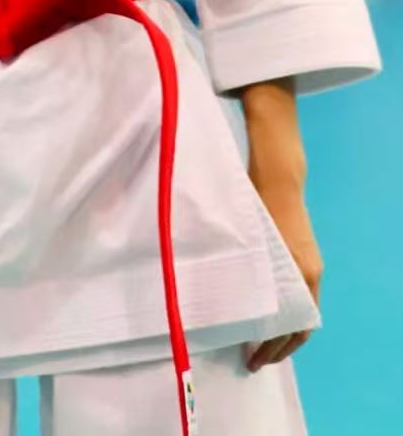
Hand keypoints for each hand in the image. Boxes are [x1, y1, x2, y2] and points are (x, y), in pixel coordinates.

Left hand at [245, 167, 322, 371]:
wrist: (277, 177)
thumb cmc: (259, 205)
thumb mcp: (251, 243)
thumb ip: (247, 273)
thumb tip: (230, 306)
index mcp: (298, 275)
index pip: (295, 328)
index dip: (275, 349)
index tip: (254, 359)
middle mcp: (308, 274)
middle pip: (299, 325)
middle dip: (278, 348)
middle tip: (254, 362)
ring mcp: (308, 265)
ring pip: (299, 311)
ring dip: (282, 332)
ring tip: (259, 347)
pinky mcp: (303, 256)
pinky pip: (299, 295)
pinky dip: (286, 312)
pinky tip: (267, 316)